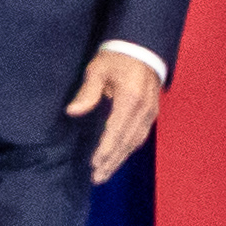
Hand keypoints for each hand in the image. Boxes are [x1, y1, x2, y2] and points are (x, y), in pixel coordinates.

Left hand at [68, 44, 165, 184]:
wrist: (143, 47)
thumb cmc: (117, 57)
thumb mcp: (98, 69)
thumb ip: (87, 92)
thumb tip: (72, 111)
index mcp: (130, 99)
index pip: (116, 131)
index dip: (105, 149)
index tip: (94, 164)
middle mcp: (143, 109)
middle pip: (126, 142)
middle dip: (112, 161)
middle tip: (97, 177)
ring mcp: (150, 112)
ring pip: (135, 142)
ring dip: (120, 158)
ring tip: (106, 172)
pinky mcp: (152, 112)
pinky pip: (141, 135)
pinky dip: (129, 149)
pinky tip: (119, 156)